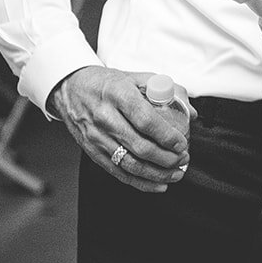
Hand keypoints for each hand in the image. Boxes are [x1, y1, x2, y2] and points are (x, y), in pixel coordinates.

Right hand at [50, 66, 190, 191]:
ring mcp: (97, 137)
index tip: (182, 143)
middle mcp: (105, 118)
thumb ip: (166, 90)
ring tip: (176, 173)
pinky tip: (158, 184)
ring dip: (157, 173)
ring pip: (130, 164)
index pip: (146, 120)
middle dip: (167, 158)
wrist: (70, 89)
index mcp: (118, 95)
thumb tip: (191, 112)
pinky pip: (118, 172)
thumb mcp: (136, 78)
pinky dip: (140, 182)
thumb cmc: (107, 83)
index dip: (167, 136)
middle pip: (140, 146)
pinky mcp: (92, 152)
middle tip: (184, 158)